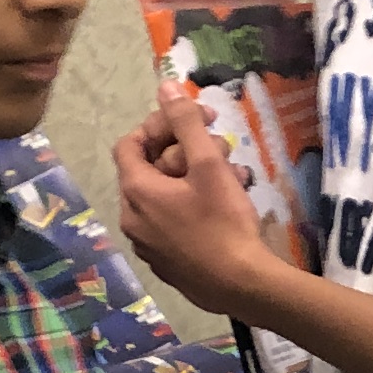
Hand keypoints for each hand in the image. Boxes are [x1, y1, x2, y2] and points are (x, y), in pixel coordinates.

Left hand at [111, 94, 273, 312]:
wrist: (242, 286)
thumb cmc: (223, 222)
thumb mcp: (208, 165)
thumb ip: (185, 122)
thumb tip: (165, 86)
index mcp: (137, 191)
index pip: (130, 144)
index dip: (159, 126)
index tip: (194, 123)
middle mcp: (133, 218)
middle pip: (150, 169)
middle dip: (187, 151)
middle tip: (223, 149)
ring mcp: (147, 244)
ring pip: (166, 196)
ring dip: (196, 178)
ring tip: (235, 177)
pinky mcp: (166, 263)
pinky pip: (172, 222)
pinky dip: (193, 206)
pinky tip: (226, 208)